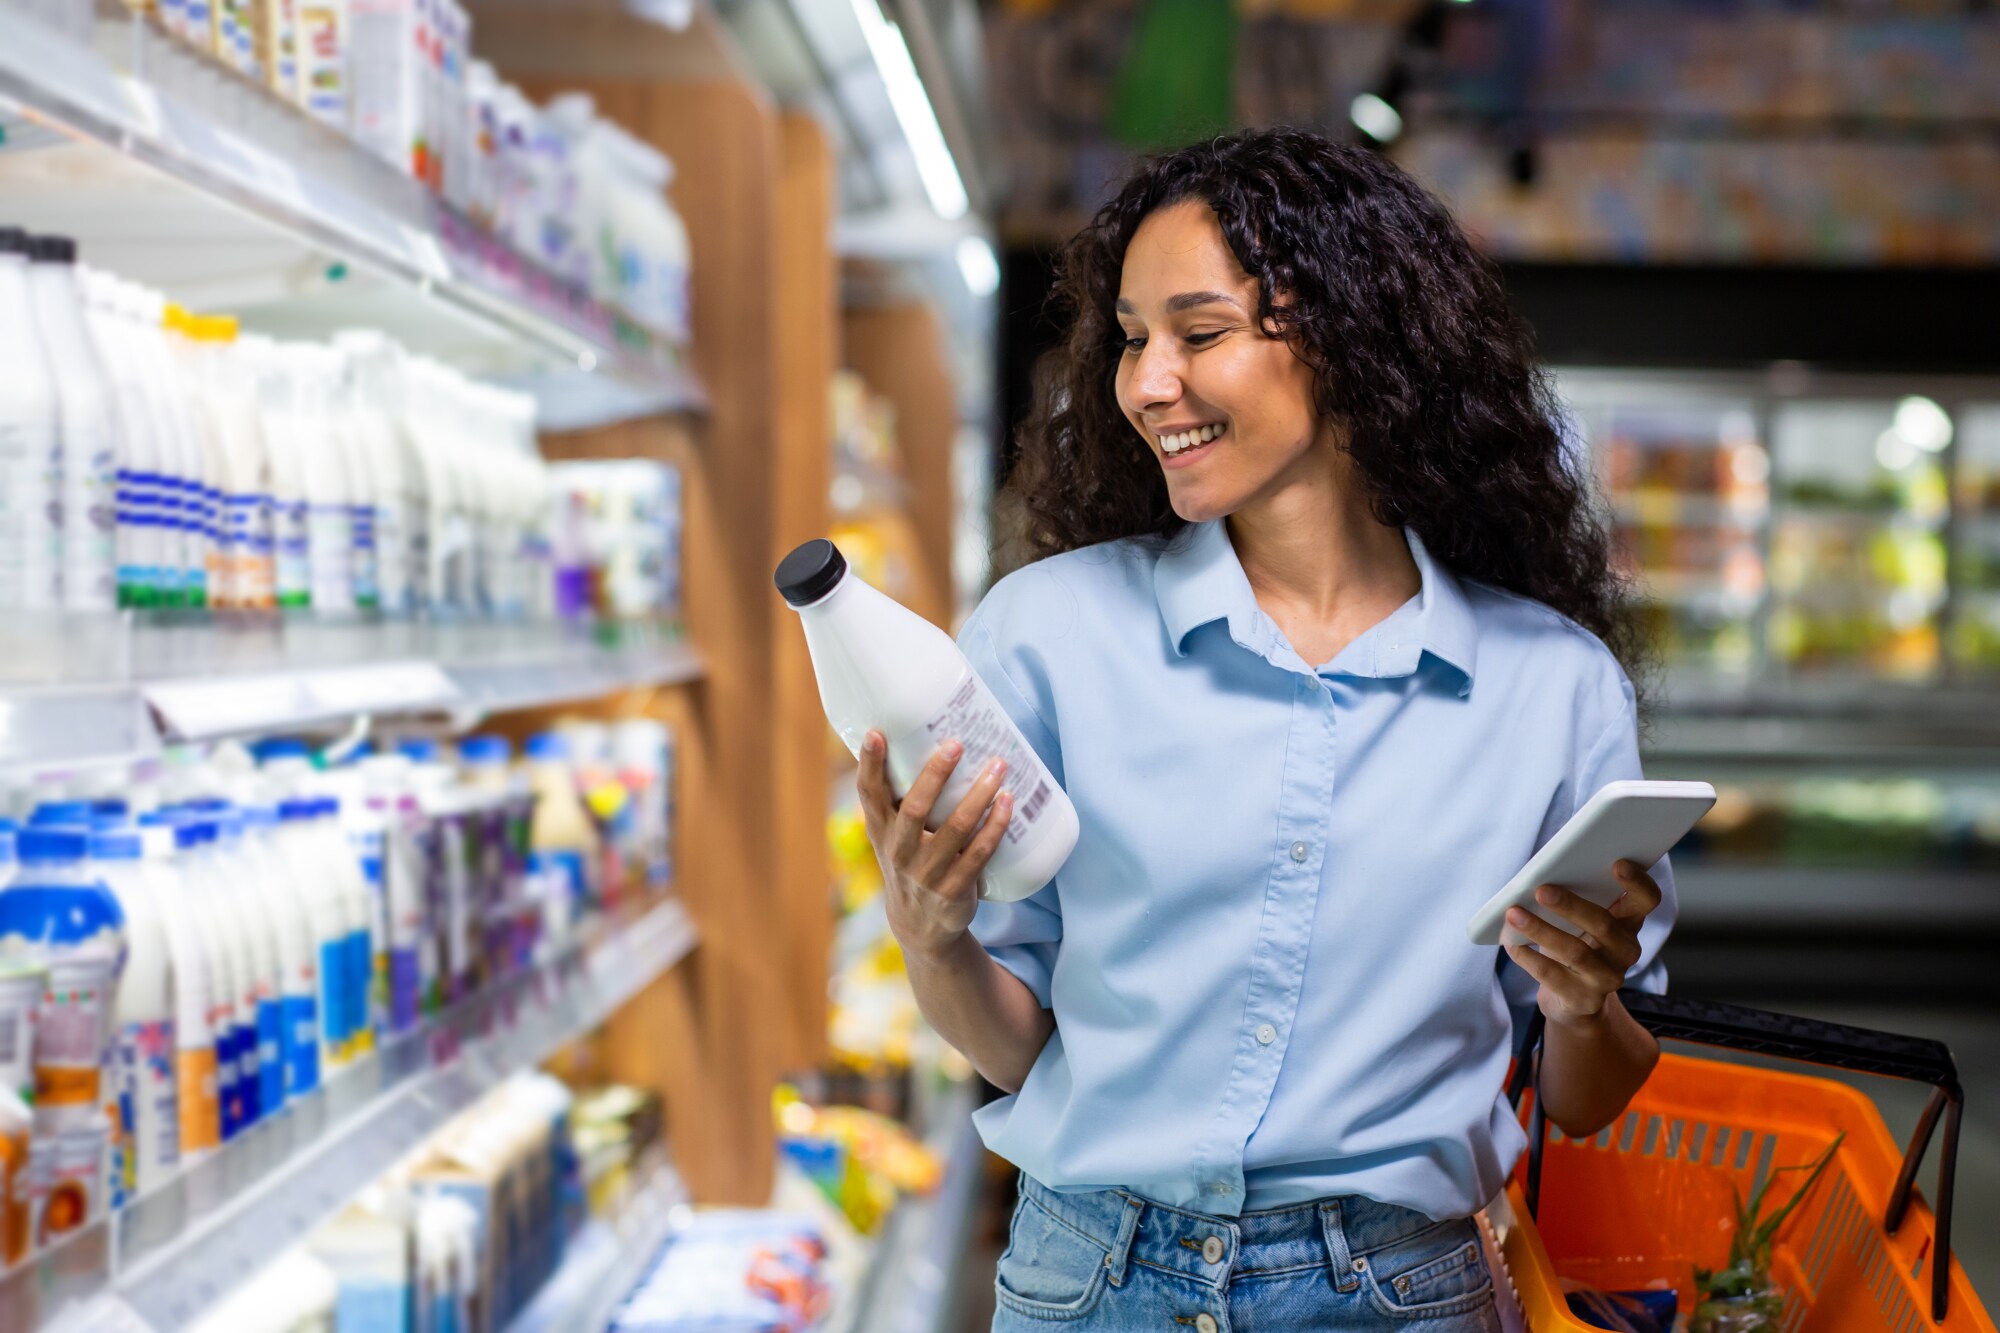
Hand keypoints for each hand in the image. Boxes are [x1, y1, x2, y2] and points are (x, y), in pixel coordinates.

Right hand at [855, 730, 1013, 962]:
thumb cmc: (909, 861)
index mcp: (881, 830)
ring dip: (979, 794)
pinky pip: (979, 853)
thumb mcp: (892, 834)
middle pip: (916, 807)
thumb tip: (923, 738)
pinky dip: (996, 826)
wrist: (920, 925)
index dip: (869, 763)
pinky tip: (1008, 804)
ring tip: (999, 766)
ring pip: (956, 828)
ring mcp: (927, 872)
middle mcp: (899, 850)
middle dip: (935, 774)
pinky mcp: (955, 888)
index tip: (876, 732)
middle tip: (956, 743)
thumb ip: (898, 798)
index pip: (869, 793)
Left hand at [1503, 860, 1661, 1029]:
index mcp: (1629, 922)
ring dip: (1541, 930)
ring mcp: (1607, 978)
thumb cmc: (1576, 944)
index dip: (1638, 882)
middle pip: (1604, 924)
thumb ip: (1575, 898)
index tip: (1617, 863)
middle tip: (1541, 890)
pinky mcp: (1583, 999)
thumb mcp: (1581, 922)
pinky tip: (1512, 944)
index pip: (1647, 900)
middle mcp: (1625, 950)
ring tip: (1514, 914)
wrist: (1575, 1001)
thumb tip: (1539, 877)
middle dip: (1571, 905)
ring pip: (1576, 952)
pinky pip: (1553, 976)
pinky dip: (1528, 958)